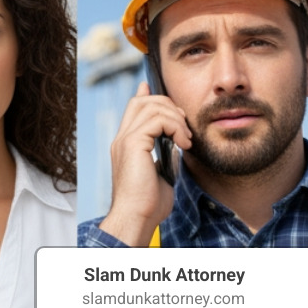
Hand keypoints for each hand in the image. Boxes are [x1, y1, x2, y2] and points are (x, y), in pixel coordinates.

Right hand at [98, 80, 192, 245]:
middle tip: (184, 126)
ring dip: (175, 117)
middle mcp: (122, 138)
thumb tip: (175, 143)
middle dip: (168, 105)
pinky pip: (156, 120)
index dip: (147, 95)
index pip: (133, 109)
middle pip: (141, 101)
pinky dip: (174, 127)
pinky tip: (182, 143)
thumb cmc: (148, 203)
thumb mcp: (160, 173)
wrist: (136, 216)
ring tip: (186, 138)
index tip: (158, 92)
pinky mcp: (132, 144)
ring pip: (150, 106)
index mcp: (125, 144)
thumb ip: (163, 155)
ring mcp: (125, 139)